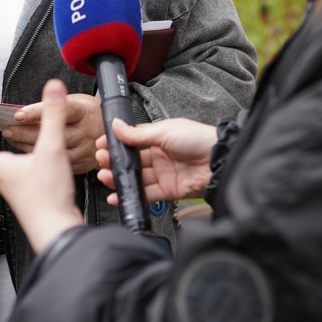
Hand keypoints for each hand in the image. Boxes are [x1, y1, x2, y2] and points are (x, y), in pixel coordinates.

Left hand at [0, 79, 83, 253]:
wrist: (58, 229)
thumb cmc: (48, 194)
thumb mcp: (52, 148)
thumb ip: (53, 116)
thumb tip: (54, 87)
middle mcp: (1, 180)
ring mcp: (12, 192)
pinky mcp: (26, 200)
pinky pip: (6, 184)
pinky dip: (3, 176)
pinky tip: (15, 174)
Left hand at [5, 93, 103, 173]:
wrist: (113, 141)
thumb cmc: (90, 119)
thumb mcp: (77, 105)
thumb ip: (56, 106)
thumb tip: (42, 94)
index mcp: (85, 112)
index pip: (57, 111)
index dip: (36, 112)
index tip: (18, 114)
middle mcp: (85, 133)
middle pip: (49, 134)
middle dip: (23, 131)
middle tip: (8, 128)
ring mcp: (83, 152)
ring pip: (49, 151)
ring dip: (26, 145)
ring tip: (13, 137)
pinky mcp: (80, 166)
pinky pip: (54, 163)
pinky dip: (37, 158)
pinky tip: (26, 152)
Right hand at [96, 118, 217, 204]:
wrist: (219, 161)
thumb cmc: (198, 139)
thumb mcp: (165, 131)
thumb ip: (139, 134)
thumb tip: (117, 126)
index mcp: (160, 138)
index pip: (133, 141)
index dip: (117, 144)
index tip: (102, 145)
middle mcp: (160, 156)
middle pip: (132, 161)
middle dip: (115, 161)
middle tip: (101, 161)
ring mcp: (163, 174)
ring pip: (136, 178)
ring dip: (119, 178)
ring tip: (105, 177)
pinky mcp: (168, 191)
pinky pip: (146, 194)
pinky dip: (130, 195)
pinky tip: (117, 196)